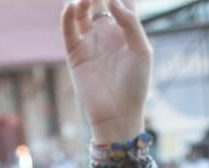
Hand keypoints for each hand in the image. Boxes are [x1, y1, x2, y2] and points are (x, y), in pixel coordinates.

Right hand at [62, 0, 151, 145]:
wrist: (117, 114)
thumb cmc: (135, 86)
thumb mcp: (142, 51)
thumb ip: (130, 23)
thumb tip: (112, 0)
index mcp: (126, 31)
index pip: (121, 2)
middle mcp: (107, 34)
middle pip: (99, 2)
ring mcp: (90, 43)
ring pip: (83, 12)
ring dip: (83, 0)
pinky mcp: (75, 54)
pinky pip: (68, 30)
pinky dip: (67, 17)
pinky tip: (71, 7)